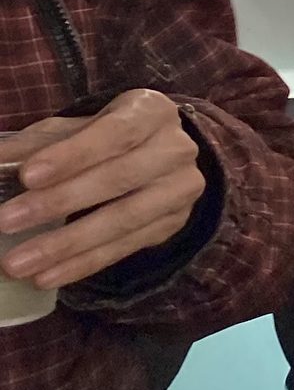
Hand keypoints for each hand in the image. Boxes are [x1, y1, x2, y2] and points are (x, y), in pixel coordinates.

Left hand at [0, 92, 205, 290]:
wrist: (157, 158)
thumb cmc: (104, 138)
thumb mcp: (73, 129)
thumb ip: (36, 144)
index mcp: (150, 112)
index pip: (115, 133)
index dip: (72, 155)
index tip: (27, 176)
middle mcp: (176, 148)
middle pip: (119, 178)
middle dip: (59, 202)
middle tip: (6, 222)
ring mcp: (180, 189)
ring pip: (123, 220)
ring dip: (66, 244)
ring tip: (18, 263)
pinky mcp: (173, 224)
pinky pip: (125, 248)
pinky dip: (83, 264)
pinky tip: (47, 277)